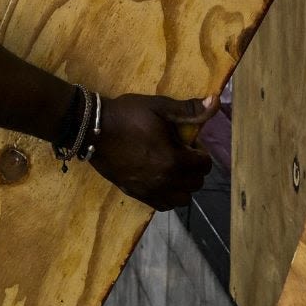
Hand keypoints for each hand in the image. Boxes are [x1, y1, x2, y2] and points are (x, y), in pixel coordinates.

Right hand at [90, 94, 215, 210]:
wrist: (91, 129)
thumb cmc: (127, 115)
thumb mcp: (159, 107)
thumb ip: (189, 109)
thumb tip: (215, 101)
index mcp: (173, 160)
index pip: (204, 165)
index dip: (200, 152)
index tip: (189, 142)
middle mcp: (165, 181)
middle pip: (196, 183)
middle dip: (194, 168)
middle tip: (181, 153)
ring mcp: (150, 190)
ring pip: (182, 198)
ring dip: (184, 185)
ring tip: (173, 168)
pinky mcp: (136, 194)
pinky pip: (164, 205)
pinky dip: (169, 196)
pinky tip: (161, 180)